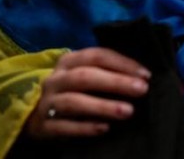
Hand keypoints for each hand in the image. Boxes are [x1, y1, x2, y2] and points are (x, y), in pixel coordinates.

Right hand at [23, 47, 150, 139]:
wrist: (37, 115)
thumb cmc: (74, 91)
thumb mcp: (86, 75)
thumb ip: (108, 71)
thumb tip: (142, 76)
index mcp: (69, 61)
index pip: (97, 55)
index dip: (122, 63)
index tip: (146, 75)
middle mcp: (56, 79)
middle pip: (85, 76)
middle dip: (116, 82)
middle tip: (142, 90)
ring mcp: (47, 102)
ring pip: (74, 102)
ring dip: (103, 106)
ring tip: (128, 111)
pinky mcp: (42, 126)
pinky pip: (63, 127)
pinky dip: (85, 127)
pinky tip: (105, 128)